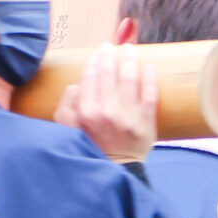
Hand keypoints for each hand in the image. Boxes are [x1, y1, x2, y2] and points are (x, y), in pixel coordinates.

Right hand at [52, 43, 158, 163]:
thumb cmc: (90, 146)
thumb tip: (78, 84)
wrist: (116, 170)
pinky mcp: (146, 123)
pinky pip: (150, 95)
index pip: (90, 77)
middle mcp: (107, 113)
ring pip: (130, 79)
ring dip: (129, 59)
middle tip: (111, 47)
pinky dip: (150, 78)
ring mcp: (128, 117)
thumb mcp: (67, 129)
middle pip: (110, 74)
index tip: (97, 55)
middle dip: (110, 55)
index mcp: (86, 113)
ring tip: (129, 49)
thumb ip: (67, 104)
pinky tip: (149, 67)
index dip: (94, 62)